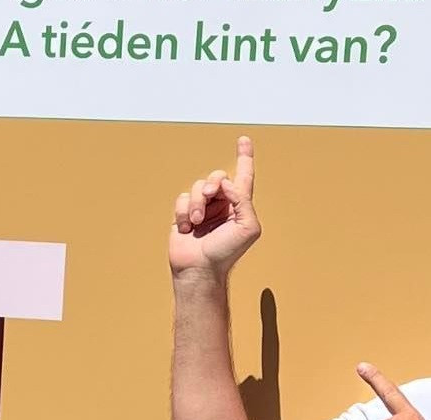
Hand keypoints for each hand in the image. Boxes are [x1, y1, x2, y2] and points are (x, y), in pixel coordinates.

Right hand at [169, 136, 261, 278]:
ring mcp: (203, 209)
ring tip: (197, 223)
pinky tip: (187, 228)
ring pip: (198, 187)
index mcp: (240, 206)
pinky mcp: (185, 215)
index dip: (245, 158)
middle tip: (211, 195)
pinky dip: (184, 212)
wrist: (200, 268)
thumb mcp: (248, 227)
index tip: (244, 140)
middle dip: (212, 183)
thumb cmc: (227, 252)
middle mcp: (222, 205)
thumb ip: (243, 201)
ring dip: (197, 203)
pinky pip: (182, 198)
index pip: (244, 177)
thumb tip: (227, 184)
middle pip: (216, 177)